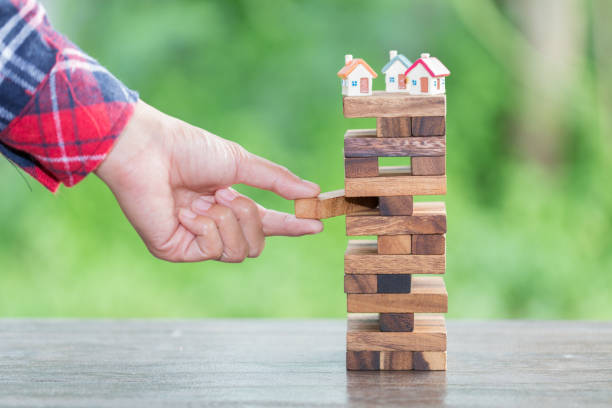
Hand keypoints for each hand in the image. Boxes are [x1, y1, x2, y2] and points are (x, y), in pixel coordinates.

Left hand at [95, 100, 322, 261]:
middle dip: (248, 217)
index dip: (291, 225)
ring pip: (238, 251)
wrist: (149, 150)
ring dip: (227, 220)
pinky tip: (183, 211)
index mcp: (227, 204)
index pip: (266, 222)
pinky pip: (213, 250)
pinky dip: (204, 226)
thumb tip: (313, 191)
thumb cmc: (189, 149)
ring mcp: (195, 240)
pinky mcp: (176, 250)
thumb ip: (277, 181)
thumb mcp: (241, 162)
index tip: (317, 224)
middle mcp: (213, 225)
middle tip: (224, 194)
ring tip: (203, 199)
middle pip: (256, 244)